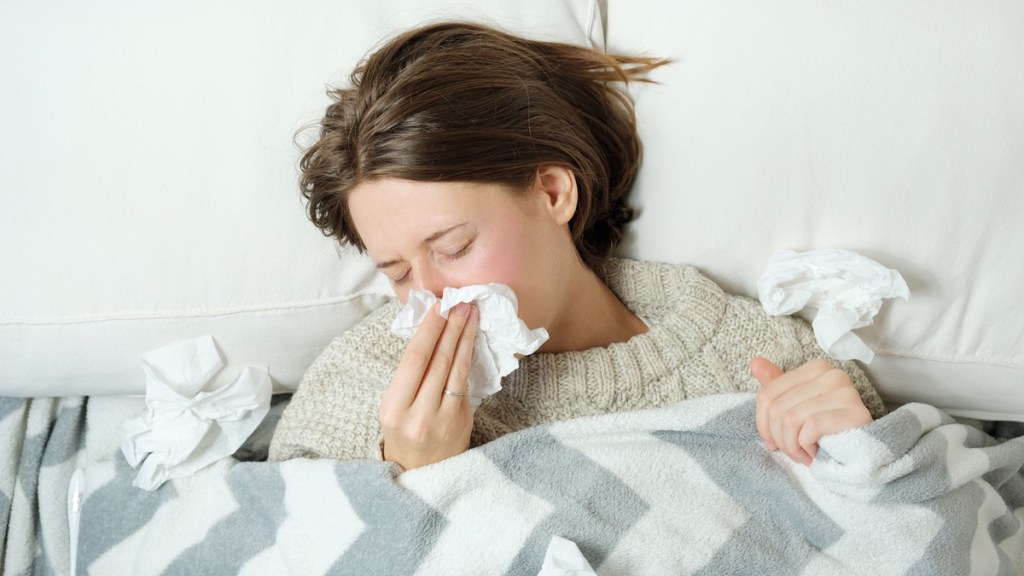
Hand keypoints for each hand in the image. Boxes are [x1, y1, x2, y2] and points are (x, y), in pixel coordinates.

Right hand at [380, 302, 477, 469]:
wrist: (419, 475)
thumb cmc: (403, 435)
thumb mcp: (394, 408)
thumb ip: (409, 378)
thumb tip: (430, 333)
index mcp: (393, 409)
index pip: (414, 359)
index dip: (428, 330)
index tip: (438, 307)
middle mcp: (417, 415)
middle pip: (437, 361)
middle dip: (450, 328)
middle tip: (461, 303)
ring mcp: (442, 420)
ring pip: (455, 370)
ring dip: (464, 338)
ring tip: (471, 315)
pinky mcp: (462, 424)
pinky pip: (465, 384)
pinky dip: (468, 359)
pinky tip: (472, 341)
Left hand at [751, 357, 871, 465]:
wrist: (864, 455)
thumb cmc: (826, 431)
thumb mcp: (797, 408)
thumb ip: (776, 386)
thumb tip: (755, 363)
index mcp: (815, 368)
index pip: (767, 394)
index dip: (763, 424)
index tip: (773, 442)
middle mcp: (831, 374)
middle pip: (777, 409)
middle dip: (779, 439)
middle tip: (793, 453)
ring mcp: (844, 392)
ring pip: (790, 420)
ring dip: (792, 447)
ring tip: (803, 455)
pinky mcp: (853, 412)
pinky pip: (810, 429)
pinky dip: (807, 447)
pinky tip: (816, 454)